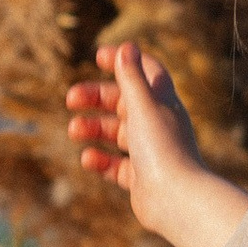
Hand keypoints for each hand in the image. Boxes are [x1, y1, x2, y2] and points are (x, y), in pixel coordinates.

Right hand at [68, 43, 198, 203]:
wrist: (176, 200)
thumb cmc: (162, 148)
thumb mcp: (143, 107)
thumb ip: (132, 78)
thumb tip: (127, 47)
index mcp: (163, 103)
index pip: (146, 72)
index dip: (125, 61)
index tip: (99, 56)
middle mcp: (158, 125)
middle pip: (124, 103)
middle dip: (97, 98)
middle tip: (71, 98)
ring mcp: (150, 152)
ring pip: (117, 133)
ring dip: (94, 128)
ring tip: (74, 130)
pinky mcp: (141, 177)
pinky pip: (117, 165)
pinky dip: (101, 160)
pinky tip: (88, 158)